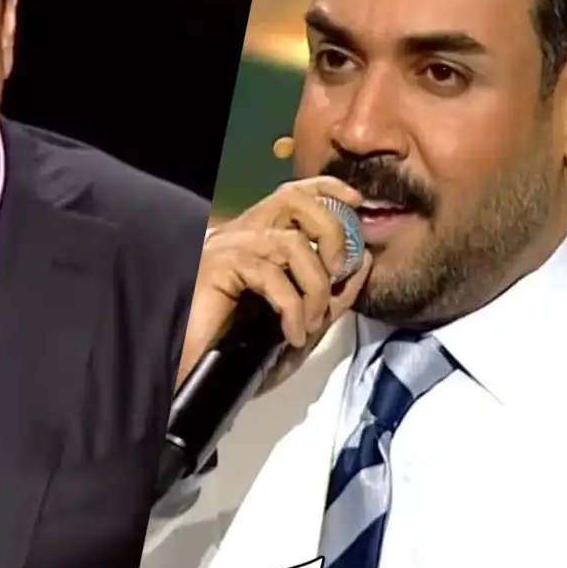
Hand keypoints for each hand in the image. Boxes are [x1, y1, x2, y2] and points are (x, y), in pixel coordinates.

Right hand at [177, 177, 371, 393]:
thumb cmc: (243, 352)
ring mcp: (226, 247)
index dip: (326, 189)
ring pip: (290, 243)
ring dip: (314, 286)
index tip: (356, 203)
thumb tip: (363, 262)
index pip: (292, 195)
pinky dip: (292, 308)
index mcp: (257, 240)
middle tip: (339, 271)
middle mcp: (240, 235)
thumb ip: (331, 294)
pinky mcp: (216, 265)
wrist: (203, 378)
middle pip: (293, 200)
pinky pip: (271, 275)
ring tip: (310, 322)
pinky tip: (292, 333)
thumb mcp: (301, 323)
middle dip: (330, 230)